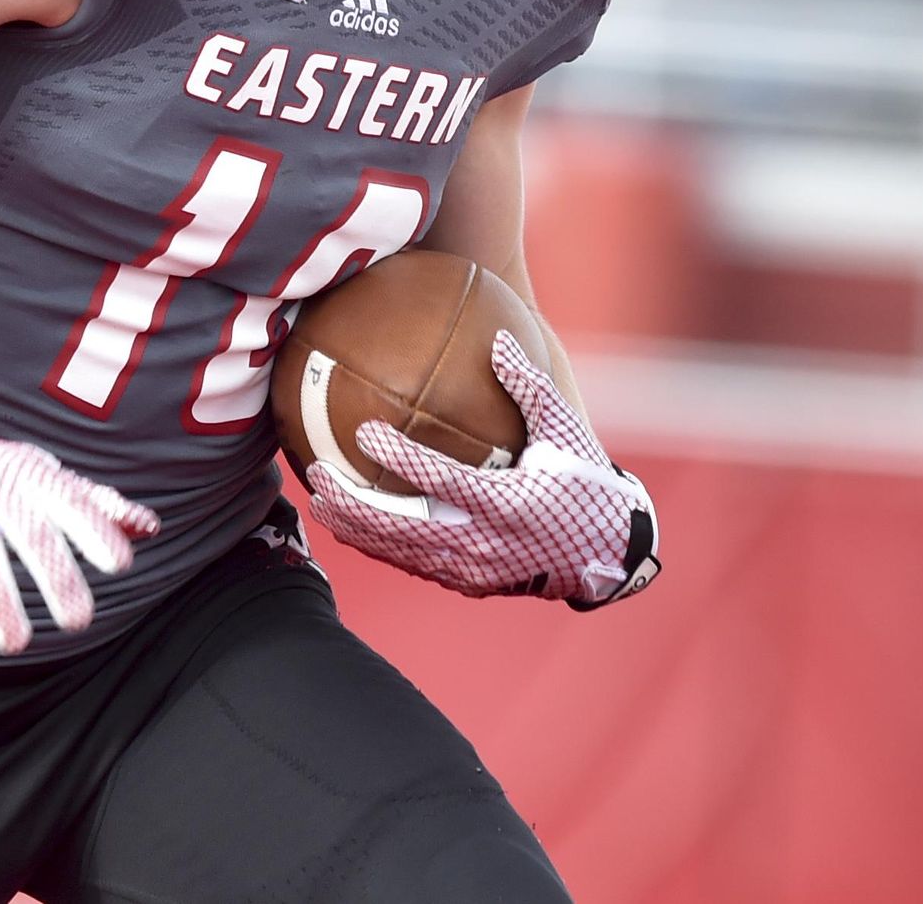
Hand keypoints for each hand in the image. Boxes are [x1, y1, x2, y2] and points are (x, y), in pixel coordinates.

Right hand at [0, 404, 158, 654]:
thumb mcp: (48, 477)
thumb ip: (98, 506)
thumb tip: (150, 527)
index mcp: (33, 478)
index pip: (70, 502)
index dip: (96, 530)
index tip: (121, 563)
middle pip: (29, 535)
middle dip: (54, 576)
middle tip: (78, 620)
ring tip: (17, 643)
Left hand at [303, 333, 658, 608]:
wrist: (604, 552)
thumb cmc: (582, 481)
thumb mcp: (563, 429)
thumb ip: (529, 385)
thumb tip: (498, 339)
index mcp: (506, 503)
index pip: (441, 480)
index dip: (401, 458)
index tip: (364, 431)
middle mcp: (483, 543)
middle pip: (404, 528)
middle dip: (355, 504)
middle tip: (318, 475)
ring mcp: (472, 570)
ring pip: (401, 552)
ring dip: (356, 529)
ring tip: (319, 502)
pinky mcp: (467, 583)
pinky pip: (413, 564)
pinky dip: (378, 547)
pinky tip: (350, 527)